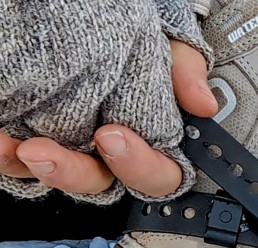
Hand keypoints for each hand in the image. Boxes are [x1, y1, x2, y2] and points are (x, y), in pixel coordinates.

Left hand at [0, 40, 217, 197]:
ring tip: (20, 147)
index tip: (114, 137)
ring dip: (41, 169)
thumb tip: (202, 104)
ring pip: (61, 179)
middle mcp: (111, 146)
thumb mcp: (166, 36)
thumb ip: (185, 67)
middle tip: (51, 150)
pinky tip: (1, 140)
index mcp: (151, 132)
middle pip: (104, 184)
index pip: (161, 173)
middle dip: (77, 173)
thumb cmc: (129, 25)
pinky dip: (8, 157)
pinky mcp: (33, 139)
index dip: (142, 166)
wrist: (86, 8)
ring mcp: (72, 146)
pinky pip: (20, 165)